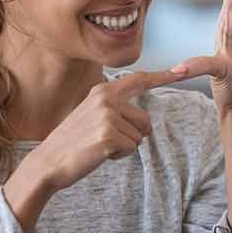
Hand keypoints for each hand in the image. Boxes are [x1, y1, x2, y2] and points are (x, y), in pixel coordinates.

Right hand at [3, 70, 182, 229]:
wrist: (48, 162)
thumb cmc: (74, 142)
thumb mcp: (92, 115)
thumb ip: (115, 108)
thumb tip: (144, 118)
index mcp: (103, 91)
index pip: (138, 80)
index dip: (162, 76)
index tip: (182, 70)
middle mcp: (106, 99)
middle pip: (146, 120)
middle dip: (134, 135)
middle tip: (106, 140)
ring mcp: (107, 116)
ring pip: (139, 136)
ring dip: (124, 146)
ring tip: (99, 146)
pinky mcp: (109, 135)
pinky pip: (131, 148)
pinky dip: (119, 155)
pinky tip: (100, 153)